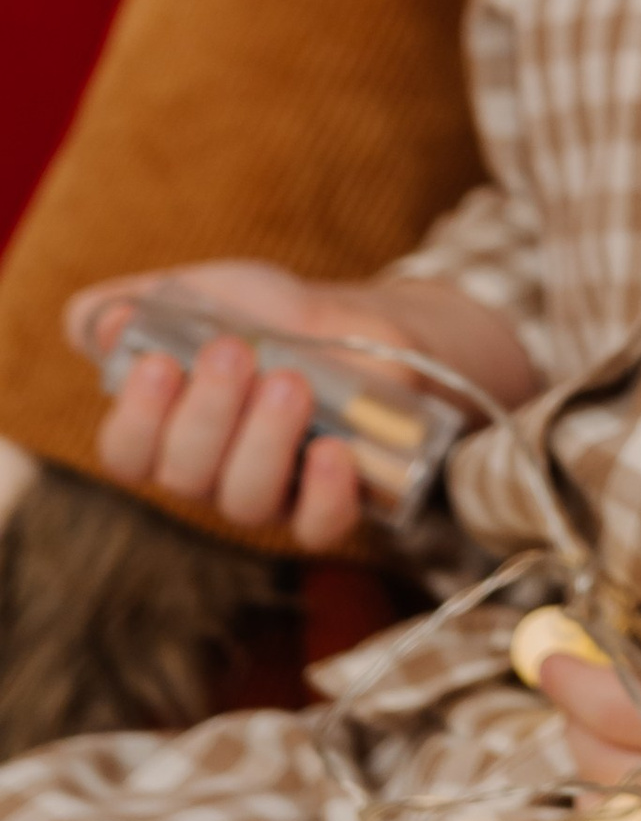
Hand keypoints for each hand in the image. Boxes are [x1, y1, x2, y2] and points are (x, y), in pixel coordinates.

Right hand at [66, 262, 531, 549]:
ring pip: (246, 500)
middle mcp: (210, 475)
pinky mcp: (330, 505)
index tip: (158, 363)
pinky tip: (333, 451)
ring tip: (290, 382)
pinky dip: (323, 494)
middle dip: (206, 413)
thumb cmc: (272, 317)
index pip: (128, 452)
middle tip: (233, 352)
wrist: (365, 326)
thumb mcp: (210, 293)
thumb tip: (95, 317)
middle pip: (184, 475)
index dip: (136, 416)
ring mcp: (271, 495)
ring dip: (263, 441)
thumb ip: (149, 305)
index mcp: (168, 433)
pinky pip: (317, 527)